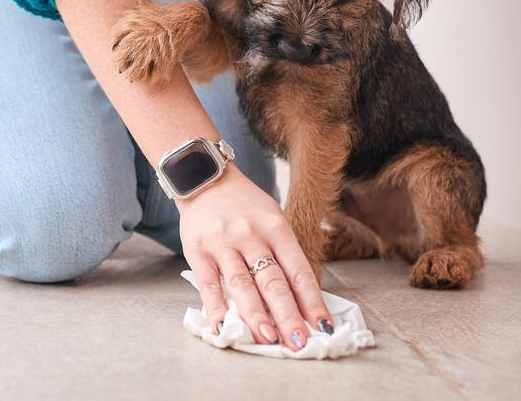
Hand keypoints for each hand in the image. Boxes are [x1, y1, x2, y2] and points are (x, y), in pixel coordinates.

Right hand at [177, 164, 332, 349]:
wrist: (204, 178)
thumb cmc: (243, 205)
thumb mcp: (271, 220)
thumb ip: (282, 256)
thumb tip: (298, 303)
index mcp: (276, 227)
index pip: (298, 271)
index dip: (312, 302)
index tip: (322, 328)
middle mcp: (250, 235)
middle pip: (273, 282)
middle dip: (288, 316)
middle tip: (298, 343)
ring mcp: (223, 243)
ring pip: (242, 285)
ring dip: (256, 316)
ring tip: (268, 340)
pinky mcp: (198, 251)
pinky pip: (209, 284)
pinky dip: (216, 308)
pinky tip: (223, 327)